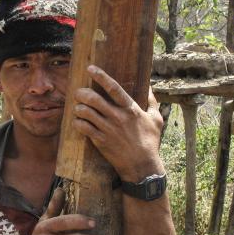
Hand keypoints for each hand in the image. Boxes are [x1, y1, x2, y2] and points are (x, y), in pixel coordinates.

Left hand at [73, 65, 164, 181]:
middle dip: (82, 93)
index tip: (90, 68)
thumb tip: (150, 88)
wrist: (142, 166)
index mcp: (130, 109)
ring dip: (78, 108)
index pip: (113, 88)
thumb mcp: (156, 120)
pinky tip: (78, 121)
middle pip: (94, 99)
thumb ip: (152, 102)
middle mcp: (117, 117)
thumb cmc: (150, 141)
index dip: (101, 76)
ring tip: (78, 108)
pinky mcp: (100, 141)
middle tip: (78, 92)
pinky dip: (78, 123)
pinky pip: (83, 128)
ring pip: (85, 112)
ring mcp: (107, 129)